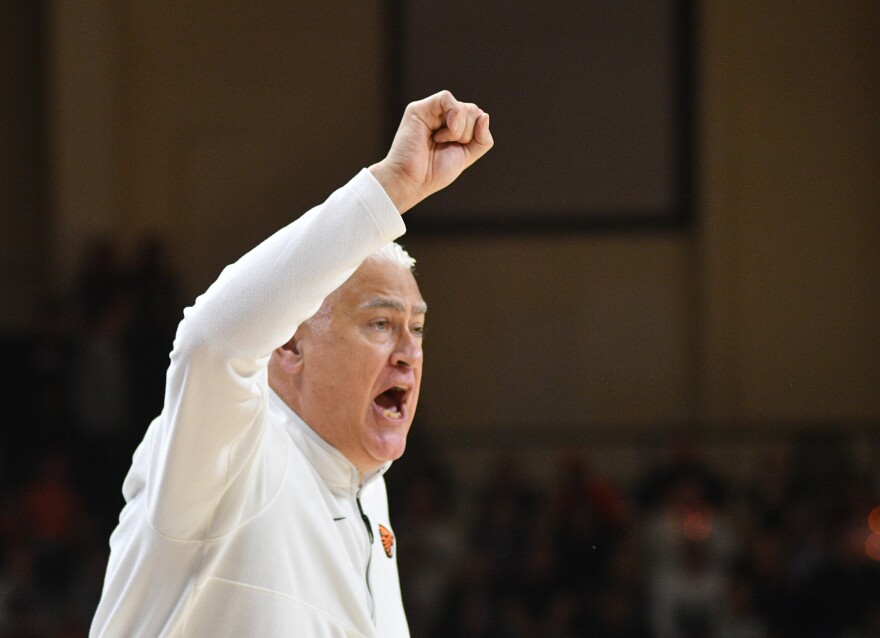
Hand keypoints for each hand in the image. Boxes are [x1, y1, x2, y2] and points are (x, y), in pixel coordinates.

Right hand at [370, 91, 492, 213]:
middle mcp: (442, 116)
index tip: (460, 148)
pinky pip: (446, 97)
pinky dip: (453, 116)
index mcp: (453, 126)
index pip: (477, 118)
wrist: (411, 181)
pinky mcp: (419, 109)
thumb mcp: (466, 156)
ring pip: (463, 107)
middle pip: (472, 111)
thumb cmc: (433, 172)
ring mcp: (430, 111)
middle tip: (446, 146)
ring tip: (439, 141)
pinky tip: (442, 133)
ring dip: (459, 130)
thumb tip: (485, 116)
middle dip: (467, 133)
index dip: (476, 134)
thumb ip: (482, 139)